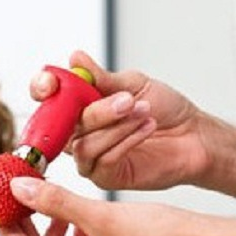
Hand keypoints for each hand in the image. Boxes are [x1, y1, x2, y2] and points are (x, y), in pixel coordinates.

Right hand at [31, 50, 214, 192]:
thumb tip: (76, 58)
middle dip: (95, 112)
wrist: (193, 135)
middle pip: (64, 124)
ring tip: (144, 112)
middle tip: (125, 99)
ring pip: (83, 145)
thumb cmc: (165, 110)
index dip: (42, 89)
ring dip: (116, 126)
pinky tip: (145, 128)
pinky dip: (125, 142)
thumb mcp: (133, 85)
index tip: (51, 83)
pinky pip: (102, 161)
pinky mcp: (104, 177)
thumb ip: (101, 78)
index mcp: (78, 106)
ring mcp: (89, 156)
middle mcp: (78, 133)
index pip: (47, 98)